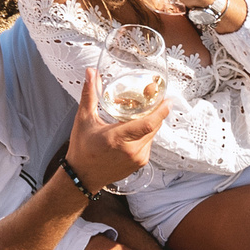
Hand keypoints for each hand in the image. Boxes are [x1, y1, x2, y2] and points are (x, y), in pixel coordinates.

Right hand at [68, 68, 164, 190]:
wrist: (82, 176)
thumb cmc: (82, 149)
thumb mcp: (84, 119)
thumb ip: (90, 94)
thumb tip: (91, 72)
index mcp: (117, 139)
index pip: (148, 124)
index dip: (161, 111)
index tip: (168, 99)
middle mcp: (131, 150)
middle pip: (153, 126)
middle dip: (156, 111)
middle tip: (153, 97)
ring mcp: (138, 159)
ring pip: (152, 134)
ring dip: (149, 122)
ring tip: (137, 113)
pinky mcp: (140, 163)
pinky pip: (149, 143)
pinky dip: (145, 133)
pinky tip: (134, 127)